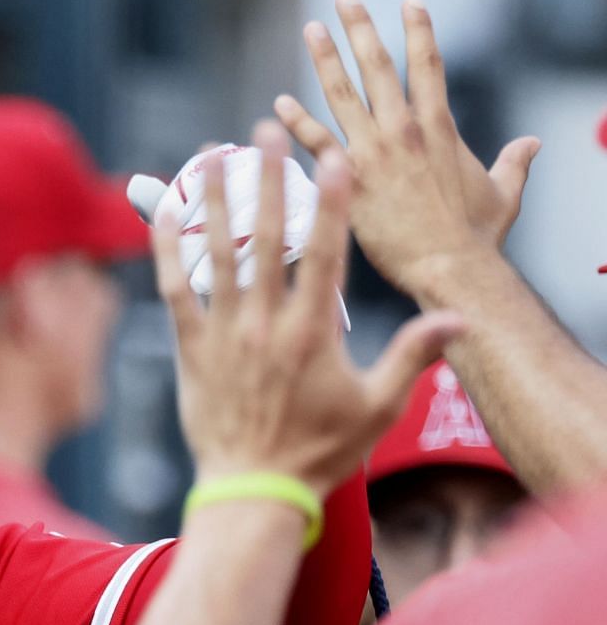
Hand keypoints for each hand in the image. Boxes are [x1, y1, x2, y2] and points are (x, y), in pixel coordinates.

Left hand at [155, 122, 461, 494]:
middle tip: (264, 134)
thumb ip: (414, 355)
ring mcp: (223, 335)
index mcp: (314, 334)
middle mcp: (265, 325)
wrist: (254, 490)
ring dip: (213, 201)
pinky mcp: (190, 349)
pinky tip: (164, 214)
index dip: (329, 204)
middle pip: (267, 240)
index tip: (332, 159)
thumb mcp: (379, 407)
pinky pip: (176, 289)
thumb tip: (460, 319)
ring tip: (210, 155)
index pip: (324, 255)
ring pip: (216, 254)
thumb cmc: (320, 452)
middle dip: (267, 181)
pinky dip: (167, 250)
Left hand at [273, 0, 539, 299]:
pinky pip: (315, 142)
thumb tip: (533, 144)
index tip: (409, 1)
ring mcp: (373, 152)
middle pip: (379, 67)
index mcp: (439, 127)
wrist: (449, 266)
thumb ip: (514, 162)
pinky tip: (278, 104)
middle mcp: (403, 130)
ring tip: (312, 29)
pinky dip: (295, 121)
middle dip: (361, 29)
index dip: (419, 30)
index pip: (429, 65)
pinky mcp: (346, 179)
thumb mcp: (503, 192)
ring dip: (325, 58)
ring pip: (343, 93)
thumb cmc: (476, 235)